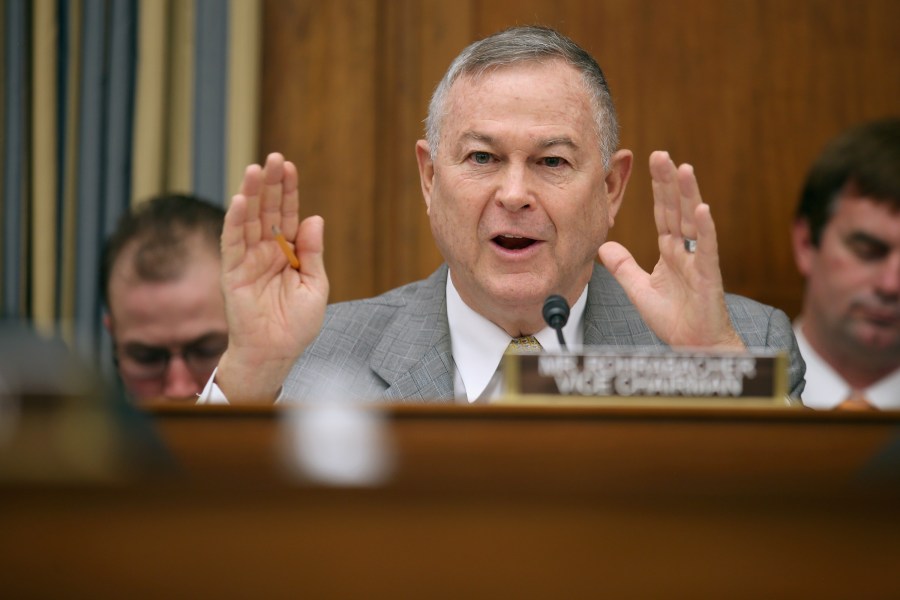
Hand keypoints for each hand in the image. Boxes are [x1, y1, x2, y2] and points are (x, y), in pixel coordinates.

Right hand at [217, 153, 328, 402]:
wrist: (276, 352)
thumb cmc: (297, 324)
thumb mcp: (315, 285)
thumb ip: (312, 252)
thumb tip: (313, 217)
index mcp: (288, 252)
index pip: (287, 214)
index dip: (288, 190)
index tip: (290, 166)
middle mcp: (267, 251)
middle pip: (267, 210)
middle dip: (270, 184)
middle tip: (273, 158)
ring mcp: (248, 259)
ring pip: (248, 220)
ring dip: (251, 194)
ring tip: (254, 169)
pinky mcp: (233, 272)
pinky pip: (232, 243)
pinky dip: (235, 221)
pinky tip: (239, 201)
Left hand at [598, 151, 743, 349]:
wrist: (693, 345)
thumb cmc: (674, 318)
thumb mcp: (638, 289)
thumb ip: (624, 266)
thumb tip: (604, 246)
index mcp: (670, 251)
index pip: (662, 213)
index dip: (657, 189)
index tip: (652, 161)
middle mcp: (685, 250)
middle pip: (676, 209)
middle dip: (669, 182)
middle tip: (661, 154)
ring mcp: (698, 260)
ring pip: (692, 222)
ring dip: (689, 195)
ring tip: (684, 169)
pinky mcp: (708, 275)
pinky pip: (706, 248)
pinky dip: (704, 229)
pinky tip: (702, 208)